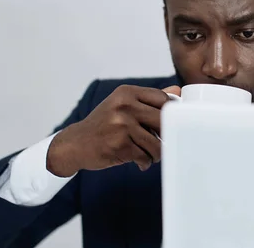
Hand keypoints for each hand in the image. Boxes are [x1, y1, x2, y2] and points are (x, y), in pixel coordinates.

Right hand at [46, 84, 180, 176]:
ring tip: (149, 154)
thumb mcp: (122, 105)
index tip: (171, 124)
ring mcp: (122, 125)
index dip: (172, 114)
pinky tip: (138, 161)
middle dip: (166, 135)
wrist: (76, 143)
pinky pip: (145, 157)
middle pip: (163, 121)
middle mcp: (124, 106)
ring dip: (156, 153)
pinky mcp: (119, 145)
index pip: (163, 99)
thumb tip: (178, 92)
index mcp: (127, 92)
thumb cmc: (104, 124)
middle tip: (161, 142)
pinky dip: (145, 162)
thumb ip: (149, 99)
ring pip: (157, 143)